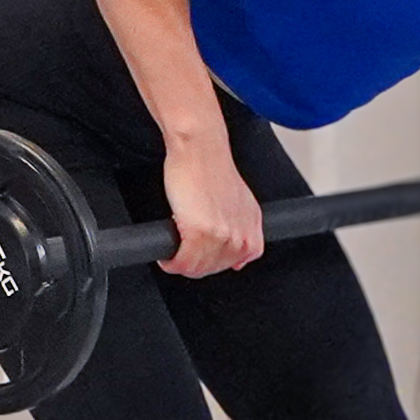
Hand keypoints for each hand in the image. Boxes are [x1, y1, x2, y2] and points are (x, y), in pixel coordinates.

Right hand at [157, 136, 268, 277]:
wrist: (199, 149)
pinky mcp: (200, 232)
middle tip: (179, 251)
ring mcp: (222, 235)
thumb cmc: (209, 168)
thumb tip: (237, 260)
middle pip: (213, 269)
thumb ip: (241, 228)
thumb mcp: (238, 201)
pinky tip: (166, 256)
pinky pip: (183, 263)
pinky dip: (171, 263)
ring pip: (197, 269)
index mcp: (252, 227)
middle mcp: (241, 234)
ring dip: (180, 265)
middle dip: (192, 265)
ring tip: (172, 252)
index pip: (235, 263)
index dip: (211, 261)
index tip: (198, 253)